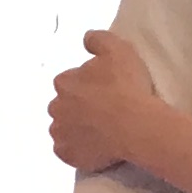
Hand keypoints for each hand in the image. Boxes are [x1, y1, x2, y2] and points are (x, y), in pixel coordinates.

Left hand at [47, 31, 162, 173]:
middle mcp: (55, 107)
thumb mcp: (117, 49)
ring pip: (64, 128)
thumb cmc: (127, 86)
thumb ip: (98, 39)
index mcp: (64, 82)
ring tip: (101, 130)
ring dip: (77, 128)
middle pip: (64, 105)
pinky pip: (68, 151)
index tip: (104, 90)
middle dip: (78, 107)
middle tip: (104, 111)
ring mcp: (60, 133)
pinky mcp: (67, 155)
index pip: (70, 81)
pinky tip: (94, 147)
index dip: (87, 85)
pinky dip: (77, 149)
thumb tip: (86, 38)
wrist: (136, 125)